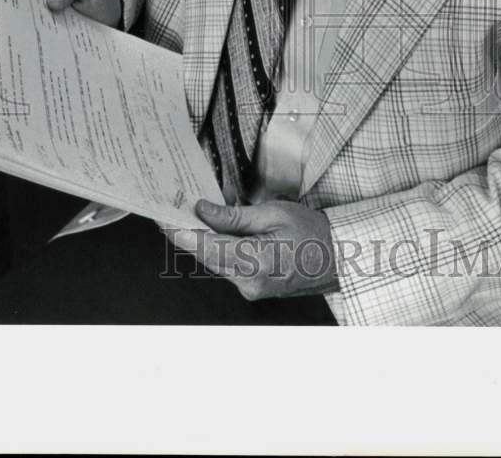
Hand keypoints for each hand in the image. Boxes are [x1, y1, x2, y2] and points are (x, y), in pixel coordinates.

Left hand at [167, 199, 339, 299]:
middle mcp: (250, 282)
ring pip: (215, 263)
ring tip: (186, 217)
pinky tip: (210, 234)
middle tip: (169, 211)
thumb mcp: (274, 213)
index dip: (182, 233)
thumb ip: (235, 217)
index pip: (208, 248)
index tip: (163, 218)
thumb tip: (203, 212)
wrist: (337, 258)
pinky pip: (226, 268)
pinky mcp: (252, 289)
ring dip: (201, 242)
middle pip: (207, 257)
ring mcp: (251, 290)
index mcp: (258, 261)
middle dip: (187, 234)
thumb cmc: (312, 232)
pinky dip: (216, 250)